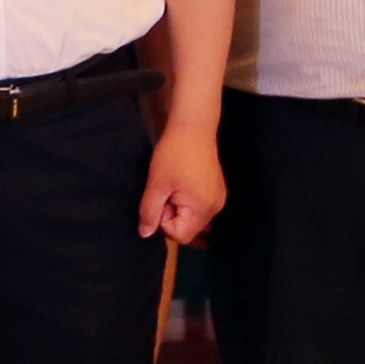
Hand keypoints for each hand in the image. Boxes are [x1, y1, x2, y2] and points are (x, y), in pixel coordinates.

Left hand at [138, 123, 226, 244]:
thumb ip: (149, 212)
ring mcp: (219, 200)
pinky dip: (188, 202)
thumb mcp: (156, 184)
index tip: (162, 199)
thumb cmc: (173, 155)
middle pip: (189, 229)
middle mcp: (216, 208)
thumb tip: (145, 235)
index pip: (181, 235)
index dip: (165, 221)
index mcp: (203, 209)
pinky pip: (199, 209)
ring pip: (193, 219)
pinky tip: (183, 184)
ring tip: (174, 187)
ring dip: (179, 209)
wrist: (193, 128)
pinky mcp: (217, 192)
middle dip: (172, 216)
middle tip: (167, 191)